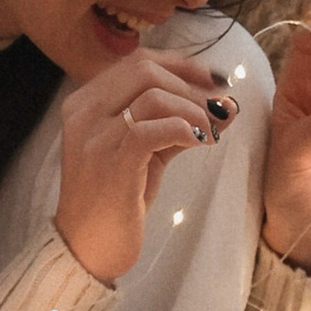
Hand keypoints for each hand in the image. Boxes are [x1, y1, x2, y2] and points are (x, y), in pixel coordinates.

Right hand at [54, 45, 234, 283]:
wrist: (85, 248)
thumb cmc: (115, 199)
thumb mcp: (144, 152)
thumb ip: (177, 123)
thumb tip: (226, 104)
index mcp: (85, 103)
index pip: (137, 62)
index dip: (182, 65)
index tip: (212, 80)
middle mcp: (84, 113)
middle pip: (146, 71)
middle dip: (191, 86)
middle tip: (218, 109)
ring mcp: (95, 137)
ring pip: (154, 96)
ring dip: (194, 110)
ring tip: (212, 131)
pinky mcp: (112, 163)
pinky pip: (154, 129)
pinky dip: (186, 128)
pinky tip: (201, 142)